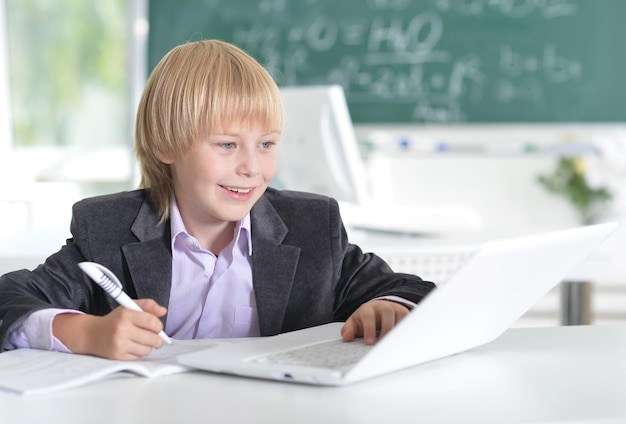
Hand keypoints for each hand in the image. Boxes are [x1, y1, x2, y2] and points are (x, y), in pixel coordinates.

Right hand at [52, 299, 167, 359]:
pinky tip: (132, 347)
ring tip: (141, 341)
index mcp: (126, 315)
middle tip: (155, 337)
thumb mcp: (130, 307)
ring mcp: (119, 344)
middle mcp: (122, 329)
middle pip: (153, 339)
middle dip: (157, 339)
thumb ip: (148, 305)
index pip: (153, 322)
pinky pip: (138, 357)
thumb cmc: (115, 320)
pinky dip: (139, 353)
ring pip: (147, 350)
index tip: (157, 327)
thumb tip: (163, 311)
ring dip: (148, 346)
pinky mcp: (117, 356)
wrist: (92, 334)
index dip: (159, 326)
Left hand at [341, 299, 409, 344]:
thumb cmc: (365, 318)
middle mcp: (383, 307)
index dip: (369, 329)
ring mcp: (395, 309)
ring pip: (400, 316)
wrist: (378, 308)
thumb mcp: (354, 322)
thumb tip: (346, 337)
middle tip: (384, 344)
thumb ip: (349, 329)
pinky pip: (409, 321)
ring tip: (395, 345)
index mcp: (368, 309)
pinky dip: (407, 330)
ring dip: (398, 330)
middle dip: (386, 329)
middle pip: (387, 313)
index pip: (368, 317)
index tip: (369, 343)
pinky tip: (404, 341)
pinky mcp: (405, 314)